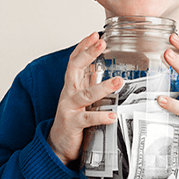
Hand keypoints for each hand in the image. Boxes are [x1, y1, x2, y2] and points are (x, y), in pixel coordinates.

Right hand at [47, 32, 122, 165]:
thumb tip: (102, 69)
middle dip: (88, 54)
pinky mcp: (72, 124)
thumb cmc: (72, 119)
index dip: (83, 46)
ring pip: (85, 94)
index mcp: (72, 85)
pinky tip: (112, 116)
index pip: (75, 60)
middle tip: (102, 43)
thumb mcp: (81, 98)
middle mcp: (68, 93)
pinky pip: (87, 119)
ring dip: (103, 87)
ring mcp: (69, 108)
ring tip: (119, 82)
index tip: (95, 34)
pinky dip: (100, 117)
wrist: (58, 144)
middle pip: (75, 68)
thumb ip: (89, 84)